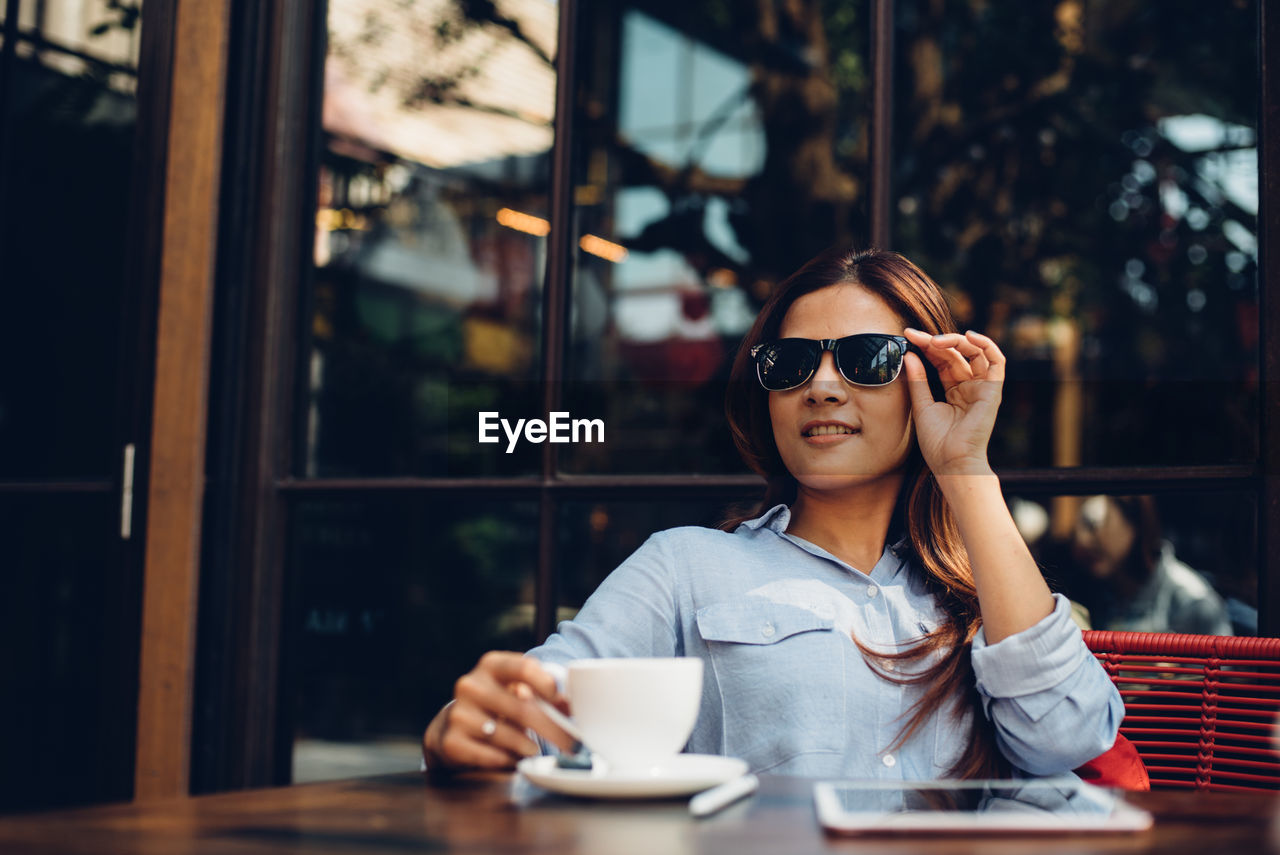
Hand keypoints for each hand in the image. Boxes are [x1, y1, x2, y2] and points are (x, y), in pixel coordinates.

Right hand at [422, 651, 576, 769]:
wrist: (452, 725)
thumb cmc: (496, 704)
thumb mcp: (515, 691)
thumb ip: (543, 694)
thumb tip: (571, 706)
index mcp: (491, 665)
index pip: (524, 667)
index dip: (546, 684)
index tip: (560, 700)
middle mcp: (471, 685)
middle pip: (521, 708)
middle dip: (552, 729)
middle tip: (571, 744)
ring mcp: (459, 713)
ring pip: (507, 735)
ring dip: (528, 747)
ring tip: (534, 750)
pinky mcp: (452, 741)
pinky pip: (491, 756)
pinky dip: (508, 760)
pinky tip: (513, 758)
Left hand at [902, 328, 1003, 476]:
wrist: (952, 462)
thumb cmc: (937, 442)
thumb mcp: (922, 406)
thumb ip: (917, 380)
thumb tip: (909, 354)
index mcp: (954, 390)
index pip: (942, 360)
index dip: (926, 346)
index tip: (908, 336)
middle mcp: (969, 386)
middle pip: (955, 354)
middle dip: (935, 341)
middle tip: (914, 335)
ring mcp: (982, 387)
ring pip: (975, 352)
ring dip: (956, 340)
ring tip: (935, 340)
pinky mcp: (993, 390)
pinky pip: (997, 361)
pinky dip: (986, 344)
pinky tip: (969, 336)